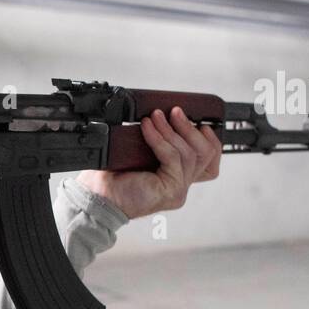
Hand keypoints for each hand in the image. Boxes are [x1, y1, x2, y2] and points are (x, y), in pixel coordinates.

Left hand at [77, 107, 221, 218]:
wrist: (98, 197)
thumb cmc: (112, 178)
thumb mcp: (138, 154)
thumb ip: (156, 142)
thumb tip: (159, 115)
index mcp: (176, 177)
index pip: (210, 162)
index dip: (210, 140)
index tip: (200, 122)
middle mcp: (181, 185)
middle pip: (205, 154)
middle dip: (190, 128)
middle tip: (175, 112)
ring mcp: (178, 190)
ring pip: (189, 153)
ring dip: (172, 130)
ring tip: (156, 116)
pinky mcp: (171, 190)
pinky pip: (172, 157)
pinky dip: (159, 138)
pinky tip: (148, 127)